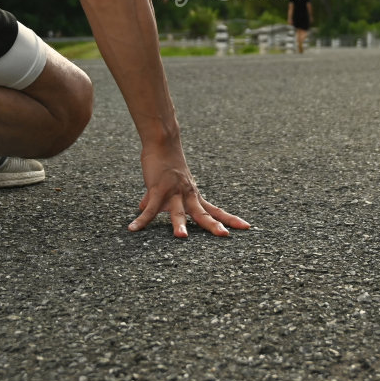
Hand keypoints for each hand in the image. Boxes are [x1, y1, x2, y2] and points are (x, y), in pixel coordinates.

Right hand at [129, 140, 251, 237]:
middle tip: (225, 235)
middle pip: (202, 213)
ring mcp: (173, 192)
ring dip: (179, 224)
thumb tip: (142, 208)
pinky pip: (149, 208)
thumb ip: (157, 200)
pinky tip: (133, 228)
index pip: (215, 210)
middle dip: (213, 225)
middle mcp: (188, 195)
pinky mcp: (157, 188)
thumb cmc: (166, 164)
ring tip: (182, 238)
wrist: (163, 142)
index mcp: (194, 195)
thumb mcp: (165, 185)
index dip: (229, 219)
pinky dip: (142, 219)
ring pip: (178, 211)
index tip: (246, 227)